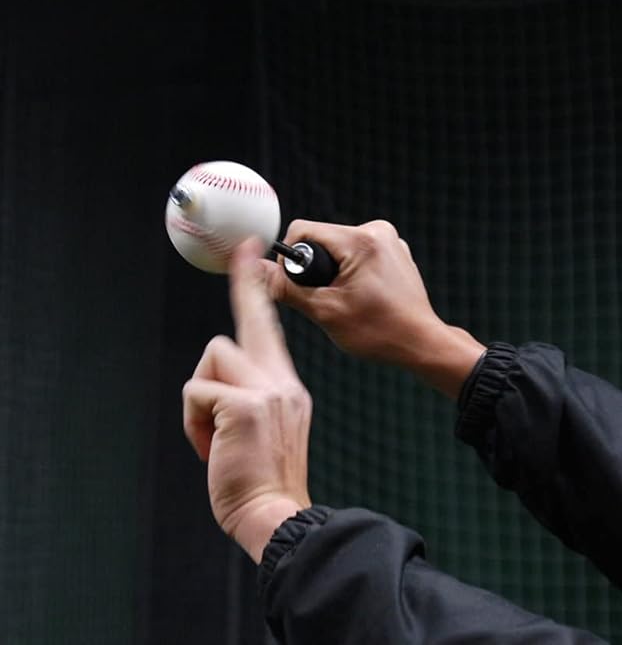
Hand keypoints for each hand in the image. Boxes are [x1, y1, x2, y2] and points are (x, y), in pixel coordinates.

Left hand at [182, 238, 311, 562]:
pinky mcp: (244, 405)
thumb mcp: (266, 429)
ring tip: (212, 436)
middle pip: (248, 320)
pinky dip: (194, 422)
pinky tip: (210, 448)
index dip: (257, 289)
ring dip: (201, 397)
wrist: (278, 514)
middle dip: (244, 288)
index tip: (251, 252)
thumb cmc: (263, 478)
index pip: (271, 328)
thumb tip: (217, 382)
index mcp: (286, 386)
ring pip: (213, 356)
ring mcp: (267, 389)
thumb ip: (251, 396)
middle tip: (245, 250)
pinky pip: (196, 391)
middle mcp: (282, 379)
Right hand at [260, 219, 485, 397]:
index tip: (296, 285)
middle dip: (316, 268)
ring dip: (333, 272)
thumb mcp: (325, 311)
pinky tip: (362, 298)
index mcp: (360, 240)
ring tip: (348, 301)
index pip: (303, 230)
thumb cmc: (379, 332)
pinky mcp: (394, 251)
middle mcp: (378, 231)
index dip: (290, 257)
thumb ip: (287, 288)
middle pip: (321, 239)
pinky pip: (357, 254)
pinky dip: (351, 272)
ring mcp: (389, 240)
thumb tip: (256, 269)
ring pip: (338, 248)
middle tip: (327, 299)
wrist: (421, 343)